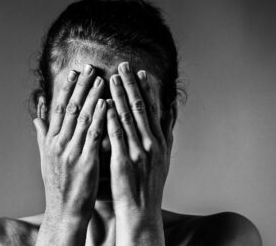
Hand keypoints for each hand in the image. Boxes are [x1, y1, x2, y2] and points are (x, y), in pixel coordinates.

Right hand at [33, 64, 105, 244]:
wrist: (65, 209)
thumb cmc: (58, 184)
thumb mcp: (46, 158)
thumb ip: (42, 135)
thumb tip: (36, 117)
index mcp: (51, 140)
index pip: (58, 108)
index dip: (66, 89)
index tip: (73, 72)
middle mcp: (58, 143)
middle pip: (70, 108)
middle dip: (81, 86)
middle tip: (90, 67)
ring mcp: (71, 151)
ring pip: (82, 118)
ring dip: (92, 96)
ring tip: (102, 79)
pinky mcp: (85, 161)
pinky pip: (93, 135)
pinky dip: (99, 118)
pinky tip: (107, 104)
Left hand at [107, 62, 171, 244]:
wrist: (143, 209)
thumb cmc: (151, 183)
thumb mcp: (166, 155)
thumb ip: (168, 130)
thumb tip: (171, 107)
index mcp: (160, 141)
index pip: (153, 109)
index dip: (146, 89)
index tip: (139, 72)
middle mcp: (152, 143)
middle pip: (141, 107)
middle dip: (131, 85)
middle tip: (123, 65)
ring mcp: (138, 151)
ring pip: (128, 117)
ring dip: (119, 95)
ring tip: (111, 78)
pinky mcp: (124, 160)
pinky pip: (116, 134)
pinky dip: (110, 117)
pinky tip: (104, 104)